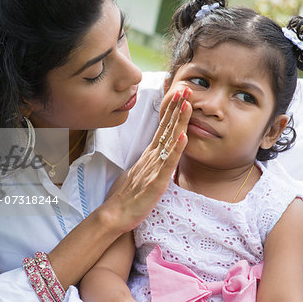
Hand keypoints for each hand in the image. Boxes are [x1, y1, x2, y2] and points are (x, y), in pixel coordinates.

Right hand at [105, 90, 191, 233]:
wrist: (115, 213)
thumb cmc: (127, 195)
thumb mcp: (141, 172)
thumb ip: (150, 162)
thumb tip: (159, 154)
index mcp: (150, 155)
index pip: (163, 128)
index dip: (172, 111)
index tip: (180, 95)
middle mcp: (152, 157)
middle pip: (166, 128)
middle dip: (177, 108)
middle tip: (186, 88)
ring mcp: (153, 168)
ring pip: (169, 141)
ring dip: (178, 121)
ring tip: (187, 103)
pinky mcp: (156, 182)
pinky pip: (168, 163)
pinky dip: (176, 149)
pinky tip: (183, 136)